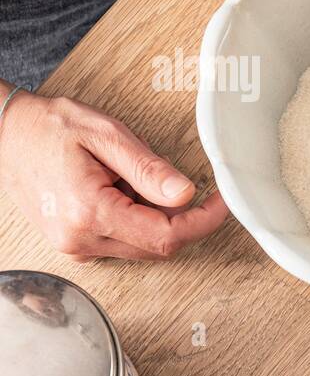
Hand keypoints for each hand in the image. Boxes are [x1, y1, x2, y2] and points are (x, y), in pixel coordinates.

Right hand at [0, 90, 227, 260]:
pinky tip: (121, 191)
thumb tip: (186, 194)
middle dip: (182, 219)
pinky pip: (122, 243)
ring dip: (155, 218)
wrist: (4, 134)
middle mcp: (81, 239)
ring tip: (132, 178)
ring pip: (142, 247)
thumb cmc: (48, 128)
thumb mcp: (106, 134)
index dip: (203, 222)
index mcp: (90, 212)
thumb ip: (148, 168)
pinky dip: (136, 220)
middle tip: (182, 183)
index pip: (166, 236)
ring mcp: (75, 246)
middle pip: (158, 247)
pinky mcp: (74, 244)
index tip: (221, 204)